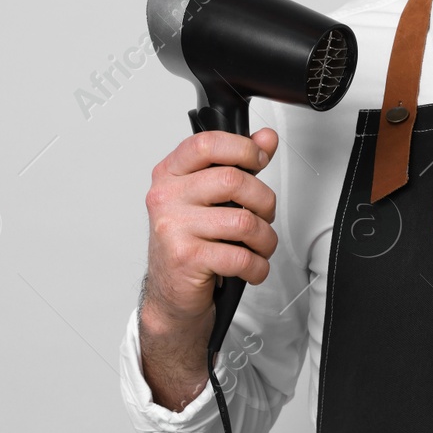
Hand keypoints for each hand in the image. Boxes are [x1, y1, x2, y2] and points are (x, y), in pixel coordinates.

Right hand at [140, 127, 279, 335]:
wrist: (172, 293)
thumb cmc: (191, 242)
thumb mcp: (211, 197)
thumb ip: (238, 164)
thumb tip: (266, 138)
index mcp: (171, 174)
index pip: (207, 144)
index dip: (243, 148)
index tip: (259, 160)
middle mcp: (167, 197)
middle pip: (233, 180)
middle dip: (264, 201)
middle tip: (263, 216)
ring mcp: (174, 227)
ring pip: (243, 221)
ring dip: (265, 239)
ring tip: (260, 246)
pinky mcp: (186, 258)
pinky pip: (240, 256)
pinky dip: (257, 266)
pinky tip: (251, 267)